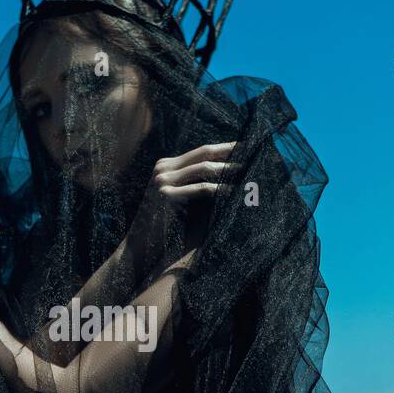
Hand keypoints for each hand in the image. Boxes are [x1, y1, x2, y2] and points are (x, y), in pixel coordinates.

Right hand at [130, 140, 240, 271]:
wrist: (140, 244)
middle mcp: (163, 168)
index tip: (245, 148)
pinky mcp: (166, 195)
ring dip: (228, 170)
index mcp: (166, 165)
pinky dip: (220, 189)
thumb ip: (195, 183)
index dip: (224, 148)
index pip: (200, 151)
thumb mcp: (180, 197)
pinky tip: (234, 192)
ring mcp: (162, 180)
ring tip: (248, 172)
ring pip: (203, 168)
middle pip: (203, 153)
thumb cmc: (164, 225)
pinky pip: (200, 188)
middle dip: (230, 152)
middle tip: (253, 153)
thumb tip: (226, 174)